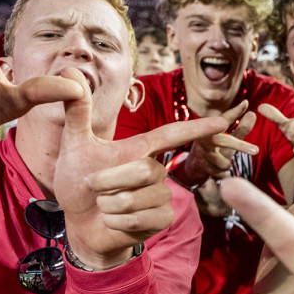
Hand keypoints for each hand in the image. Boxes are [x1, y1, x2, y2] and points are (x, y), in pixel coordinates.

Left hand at [53, 73, 231, 269]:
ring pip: (138, 198)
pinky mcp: (162, 219)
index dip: (197, 128)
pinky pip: (139, 218)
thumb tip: (69, 71)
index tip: (223, 122)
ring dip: (108, 204)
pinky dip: (116, 221)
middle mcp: (157, 170)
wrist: (80, 223)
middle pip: (144, 170)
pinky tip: (112, 221)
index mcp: (141, 149)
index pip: (173, 134)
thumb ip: (76, 110)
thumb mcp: (75, 145)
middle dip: (109, 179)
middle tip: (92, 185)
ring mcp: (162, 196)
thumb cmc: (80, 183)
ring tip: (103, 206)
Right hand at [177, 100, 257, 187]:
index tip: (246, 104)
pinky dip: (220, 174)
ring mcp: (200, 152)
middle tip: (256, 150)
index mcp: (211, 128)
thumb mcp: (228, 140)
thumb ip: (240, 129)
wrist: (193, 169)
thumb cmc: (213, 151)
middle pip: (225, 142)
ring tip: (217, 162)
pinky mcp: (199, 166)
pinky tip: (212, 170)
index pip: (225, 119)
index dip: (235, 112)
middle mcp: (204, 137)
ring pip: (224, 163)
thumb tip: (253, 113)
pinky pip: (219, 173)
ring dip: (225, 165)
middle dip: (241, 146)